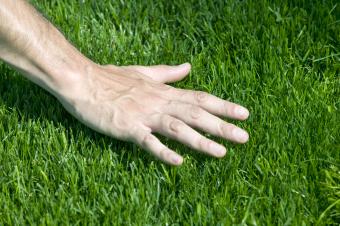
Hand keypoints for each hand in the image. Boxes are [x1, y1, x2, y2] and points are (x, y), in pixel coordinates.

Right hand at [58, 63, 248, 164]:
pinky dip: (163, 151)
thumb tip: (188, 67)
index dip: (223, 106)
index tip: (244, 114)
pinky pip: (148, 142)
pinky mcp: (128, 128)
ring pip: (178, 128)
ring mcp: (144, 116)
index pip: (200, 98)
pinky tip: (178, 162)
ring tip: (221, 152)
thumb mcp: (144, 72)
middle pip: (196, 114)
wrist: (83, 81)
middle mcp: (160, 103)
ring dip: (200, 140)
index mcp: (164, 92)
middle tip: (245, 137)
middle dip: (221, 126)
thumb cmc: (112, 78)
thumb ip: (168, 72)